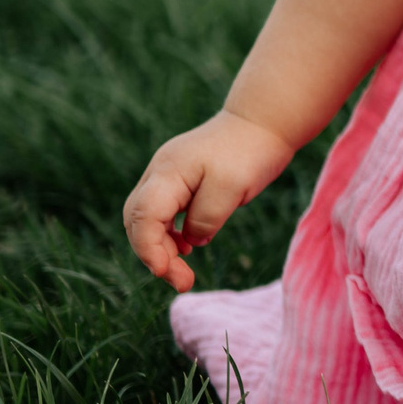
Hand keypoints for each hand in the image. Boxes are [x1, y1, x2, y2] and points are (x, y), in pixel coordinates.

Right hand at [121, 110, 298, 291]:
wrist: (264, 121)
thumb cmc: (250, 151)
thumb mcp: (231, 187)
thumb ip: (206, 217)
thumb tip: (190, 241)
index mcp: (168, 173)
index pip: (143, 217)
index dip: (148, 249)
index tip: (166, 273)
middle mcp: (160, 174)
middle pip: (138, 221)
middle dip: (153, 255)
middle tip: (182, 282)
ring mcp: (168, 177)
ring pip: (148, 220)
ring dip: (161, 248)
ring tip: (184, 272)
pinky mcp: (181, 182)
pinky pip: (163, 213)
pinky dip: (170, 235)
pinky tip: (186, 248)